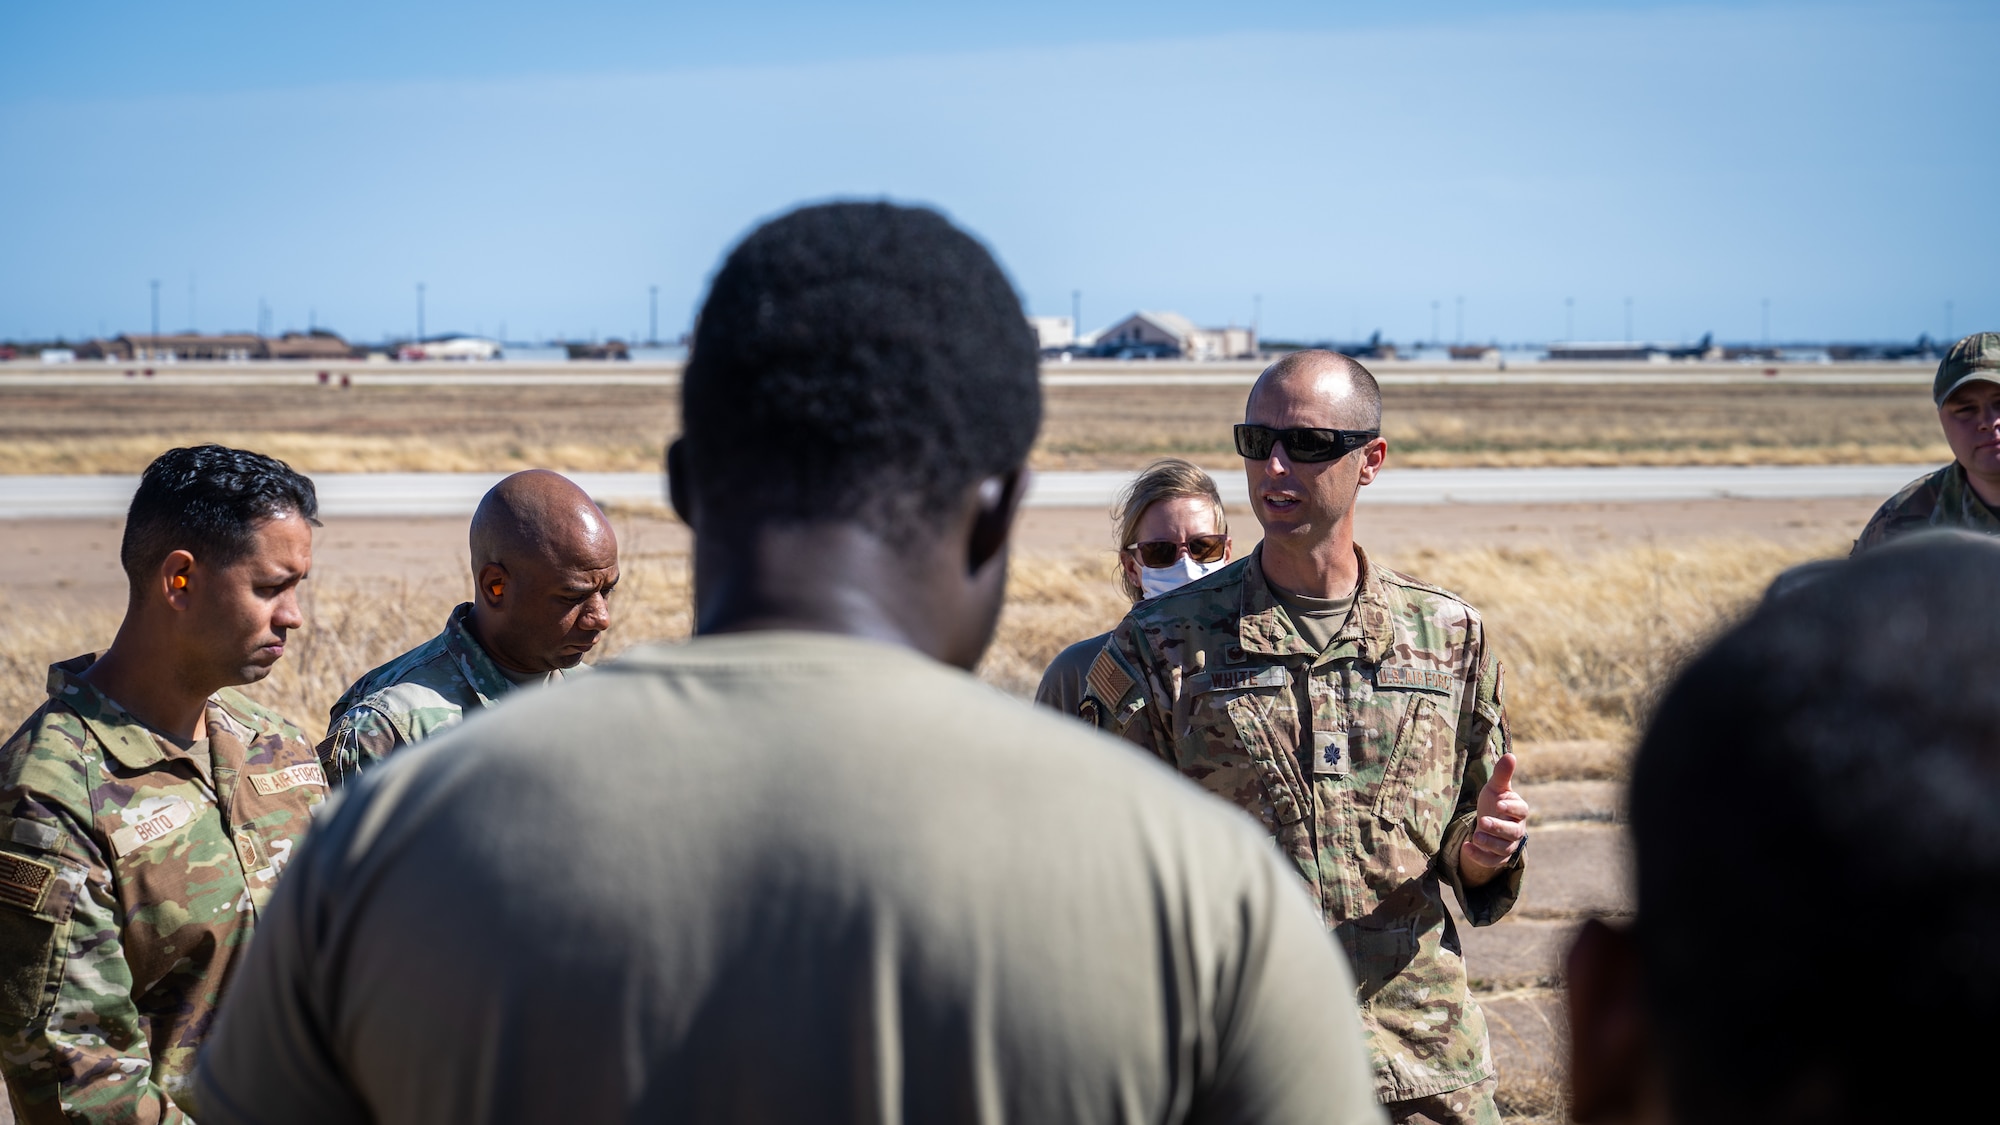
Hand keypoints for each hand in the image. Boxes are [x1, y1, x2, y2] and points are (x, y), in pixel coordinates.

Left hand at [1459, 752, 1529, 886]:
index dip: (1512, 807)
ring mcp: (1509, 845)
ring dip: (1490, 843)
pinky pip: (1492, 862)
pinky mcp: (1498, 858)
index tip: (1499, 803)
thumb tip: (1511, 755)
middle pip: (1513, 832)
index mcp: (1518, 811)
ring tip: (1475, 836)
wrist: (1488, 823)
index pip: (1522, 810)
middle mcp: (1517, 829)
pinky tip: (1466, 848)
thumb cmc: (1494, 803)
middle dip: (1499, 828)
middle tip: (1483, 821)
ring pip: (1504, 849)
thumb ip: (1502, 775)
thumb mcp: (1495, 788)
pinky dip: (1480, 857)